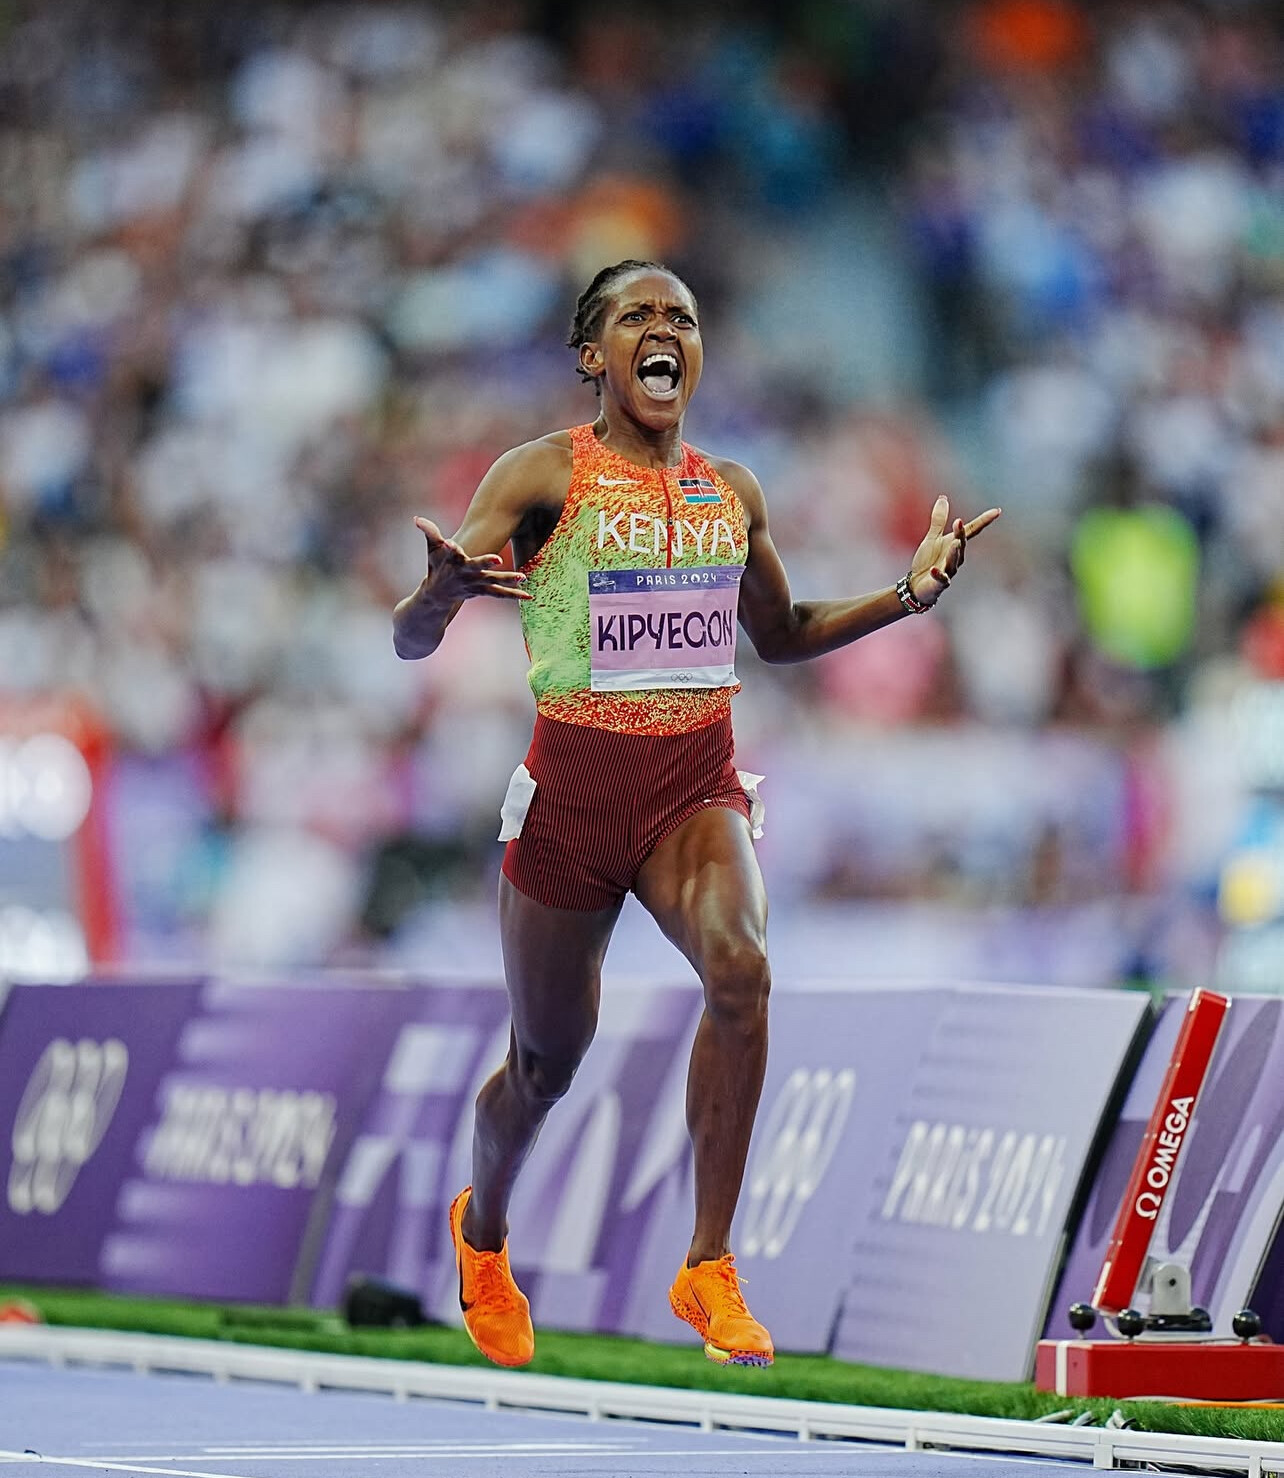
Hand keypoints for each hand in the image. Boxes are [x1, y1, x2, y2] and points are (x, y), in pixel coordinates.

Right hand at [413, 517, 530, 602]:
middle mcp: (465, 574)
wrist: (437, 596)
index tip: (450, 544)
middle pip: (476, 568)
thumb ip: (430, 533)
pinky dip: (514, 595)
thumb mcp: (432, 550)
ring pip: (492, 582)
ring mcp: (475, 584)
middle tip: (498, 560)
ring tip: (523, 577)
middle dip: (485, 563)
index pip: (450, 553)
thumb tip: (416, 519)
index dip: (450, 548)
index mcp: (453, 562)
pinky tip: (529, 595)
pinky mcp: (483, 591)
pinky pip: (500, 594)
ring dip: (507, 580)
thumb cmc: (436, 567)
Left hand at [908, 497, 1001, 607]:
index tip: (997, 511)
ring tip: (954, 543)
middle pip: (961, 544)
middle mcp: (956, 558)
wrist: (917, 585)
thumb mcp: (932, 537)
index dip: (984, 521)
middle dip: (960, 534)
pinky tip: (934, 569)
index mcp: (955, 544)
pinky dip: (938, 574)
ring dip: (953, 553)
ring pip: (954, 561)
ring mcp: (949, 571)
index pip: (972, 531)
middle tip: (958, 522)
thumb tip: (943, 497)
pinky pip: (941, 579)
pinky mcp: (939, 584)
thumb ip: (939, 520)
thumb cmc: (927, 561)